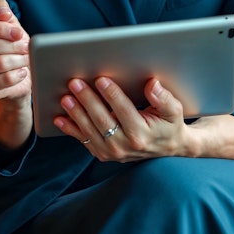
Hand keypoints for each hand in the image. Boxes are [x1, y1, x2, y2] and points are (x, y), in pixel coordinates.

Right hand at [0, 0, 30, 101]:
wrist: (18, 73)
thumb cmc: (11, 45)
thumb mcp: (9, 24)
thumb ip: (3, 10)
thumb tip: (3, 11)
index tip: (17, 32)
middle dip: (12, 45)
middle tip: (26, 46)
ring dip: (18, 59)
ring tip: (27, 57)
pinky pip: (4, 80)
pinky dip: (18, 73)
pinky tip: (22, 71)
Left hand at [54, 76, 189, 161]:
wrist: (168, 148)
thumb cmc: (169, 125)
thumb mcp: (173, 110)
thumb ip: (163, 98)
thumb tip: (152, 84)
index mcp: (142, 133)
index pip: (123, 110)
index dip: (111, 94)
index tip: (100, 80)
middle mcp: (125, 146)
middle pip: (102, 119)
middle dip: (87, 100)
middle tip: (76, 84)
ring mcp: (112, 152)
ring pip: (90, 131)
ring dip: (76, 113)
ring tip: (66, 98)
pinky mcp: (103, 154)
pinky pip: (84, 141)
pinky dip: (71, 130)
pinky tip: (60, 119)